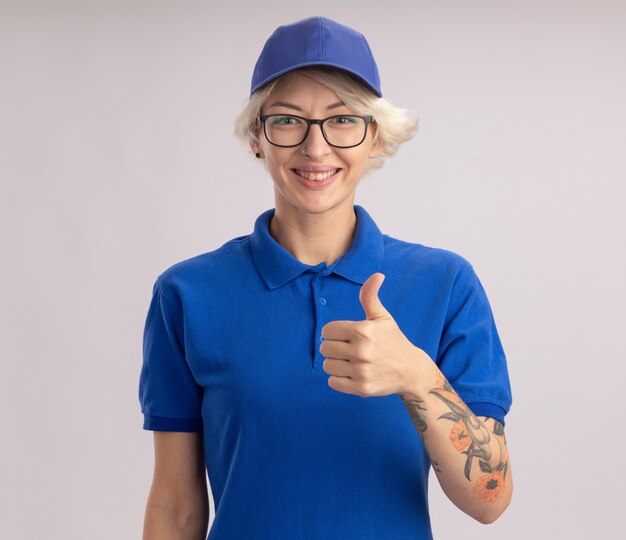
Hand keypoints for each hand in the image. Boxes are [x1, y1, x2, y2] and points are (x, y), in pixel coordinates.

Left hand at [320, 272, 430, 397]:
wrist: (411, 371)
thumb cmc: (393, 340)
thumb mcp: (382, 317)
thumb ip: (371, 296)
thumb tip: (377, 275)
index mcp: (364, 330)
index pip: (327, 330)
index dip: (334, 331)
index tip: (347, 335)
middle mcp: (362, 351)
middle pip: (325, 348)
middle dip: (334, 347)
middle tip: (349, 349)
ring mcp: (362, 372)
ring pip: (327, 366)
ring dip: (335, 363)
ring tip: (350, 361)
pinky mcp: (362, 389)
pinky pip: (333, 382)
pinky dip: (339, 379)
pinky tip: (352, 373)